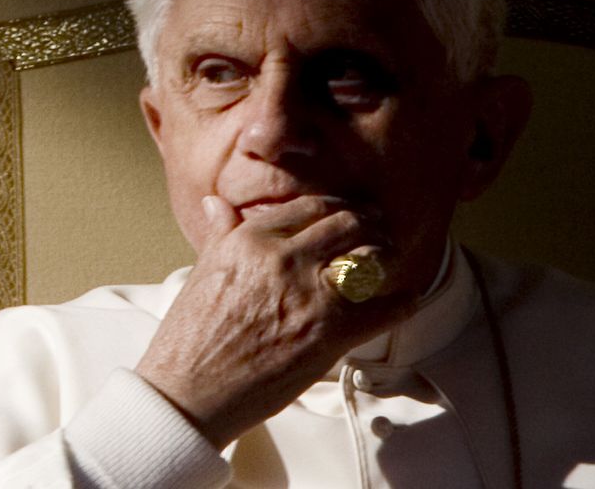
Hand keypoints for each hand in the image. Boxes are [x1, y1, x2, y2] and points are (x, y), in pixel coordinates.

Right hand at [133, 194, 416, 447]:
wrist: (189, 391)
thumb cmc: (190, 337)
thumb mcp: (202, 272)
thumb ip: (221, 234)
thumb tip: (215, 204)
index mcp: (249, 240)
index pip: (309, 206)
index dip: (337, 207)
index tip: (348, 213)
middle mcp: (281, 259)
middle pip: (347, 223)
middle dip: (370, 224)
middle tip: (378, 231)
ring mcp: (307, 296)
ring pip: (370, 257)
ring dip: (387, 256)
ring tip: (390, 261)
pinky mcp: (327, 335)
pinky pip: (384, 309)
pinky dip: (401, 302)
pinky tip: (405, 300)